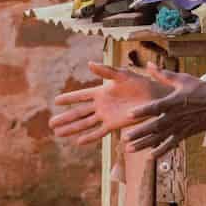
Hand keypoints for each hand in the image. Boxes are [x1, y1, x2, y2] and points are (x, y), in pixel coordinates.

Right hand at [49, 63, 171, 145]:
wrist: (154, 98)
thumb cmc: (140, 83)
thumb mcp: (122, 75)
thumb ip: (105, 70)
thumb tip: (89, 63)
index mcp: (101, 91)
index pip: (80, 96)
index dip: (68, 98)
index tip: (55, 101)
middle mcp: (101, 105)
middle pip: (78, 113)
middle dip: (65, 118)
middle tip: (51, 124)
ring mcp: (106, 116)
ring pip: (85, 124)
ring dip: (72, 129)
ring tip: (58, 134)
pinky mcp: (115, 125)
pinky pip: (99, 132)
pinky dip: (89, 137)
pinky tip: (78, 142)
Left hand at [119, 66, 205, 156]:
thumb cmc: (201, 89)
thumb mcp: (183, 79)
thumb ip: (164, 74)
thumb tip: (149, 64)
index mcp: (174, 102)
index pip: (156, 107)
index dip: (143, 111)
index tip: (129, 115)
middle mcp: (176, 116)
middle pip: (155, 127)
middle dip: (139, 133)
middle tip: (124, 139)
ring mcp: (180, 127)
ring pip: (160, 138)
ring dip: (144, 144)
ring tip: (130, 149)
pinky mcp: (185, 134)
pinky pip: (171, 144)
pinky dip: (161, 151)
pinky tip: (150, 156)